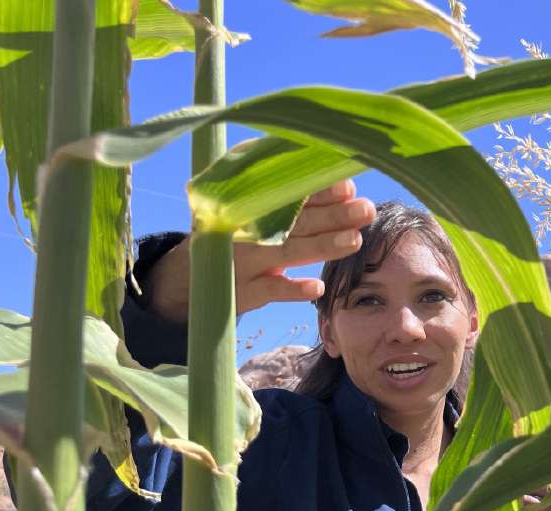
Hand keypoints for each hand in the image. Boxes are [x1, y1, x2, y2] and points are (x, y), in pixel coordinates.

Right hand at [145, 181, 376, 323]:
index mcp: (250, 203)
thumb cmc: (234, 236)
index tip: (347, 186)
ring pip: (285, 252)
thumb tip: (336, 178)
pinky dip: (292, 289)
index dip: (318, 189)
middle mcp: (246, 228)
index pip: (289, 192)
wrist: (185, 278)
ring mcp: (243, 260)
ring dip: (320, 246)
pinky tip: (316, 287)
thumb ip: (283, 192)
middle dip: (332, 215)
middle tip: (365, 209)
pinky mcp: (242, 291)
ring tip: (353, 240)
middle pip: (294, 220)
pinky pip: (270, 290)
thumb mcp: (247, 210)